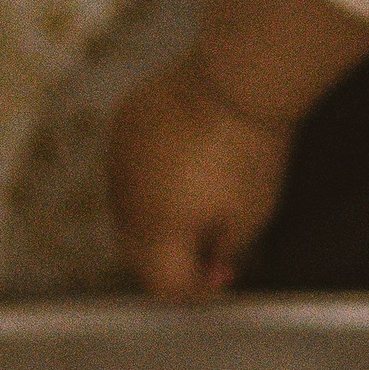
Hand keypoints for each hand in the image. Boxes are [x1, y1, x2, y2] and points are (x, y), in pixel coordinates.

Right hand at [109, 58, 297, 302]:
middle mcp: (125, 202)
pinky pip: (128, 166)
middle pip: (137, 251)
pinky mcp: (121, 125)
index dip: (194, 289)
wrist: (235, 80)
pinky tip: (180, 161)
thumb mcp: (251, 217)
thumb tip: (213, 262)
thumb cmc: (249, 153)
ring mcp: (117, 160)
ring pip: (128, 207)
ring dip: (156, 216)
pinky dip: (148, 176)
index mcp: (157, 232)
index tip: (221, 274)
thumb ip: (223, 250)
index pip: (163, 284)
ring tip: (195, 199)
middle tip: (207, 245)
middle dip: (170, 258)